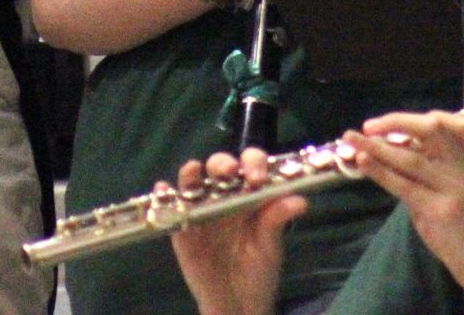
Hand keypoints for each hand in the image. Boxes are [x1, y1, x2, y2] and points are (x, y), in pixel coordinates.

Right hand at [167, 148, 304, 314]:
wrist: (237, 306)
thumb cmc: (257, 273)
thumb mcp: (270, 248)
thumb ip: (277, 221)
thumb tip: (300, 200)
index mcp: (249, 195)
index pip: (250, 166)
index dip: (253, 163)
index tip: (257, 178)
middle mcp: (223, 196)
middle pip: (219, 167)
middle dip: (223, 164)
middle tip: (230, 174)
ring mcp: (200, 210)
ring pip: (192, 182)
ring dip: (191, 173)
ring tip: (193, 170)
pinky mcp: (181, 230)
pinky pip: (169, 208)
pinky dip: (163, 195)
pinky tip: (164, 189)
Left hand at [343, 111, 463, 295]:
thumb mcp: (453, 189)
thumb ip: (428, 170)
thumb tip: (390, 152)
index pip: (451, 123)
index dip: (419, 118)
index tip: (390, 122)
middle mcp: (463, 168)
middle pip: (432, 130)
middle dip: (396, 122)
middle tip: (368, 126)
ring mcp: (453, 188)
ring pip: (410, 158)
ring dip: (375, 147)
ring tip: (350, 140)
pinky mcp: (439, 210)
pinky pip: (404, 186)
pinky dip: (380, 171)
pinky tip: (363, 162)